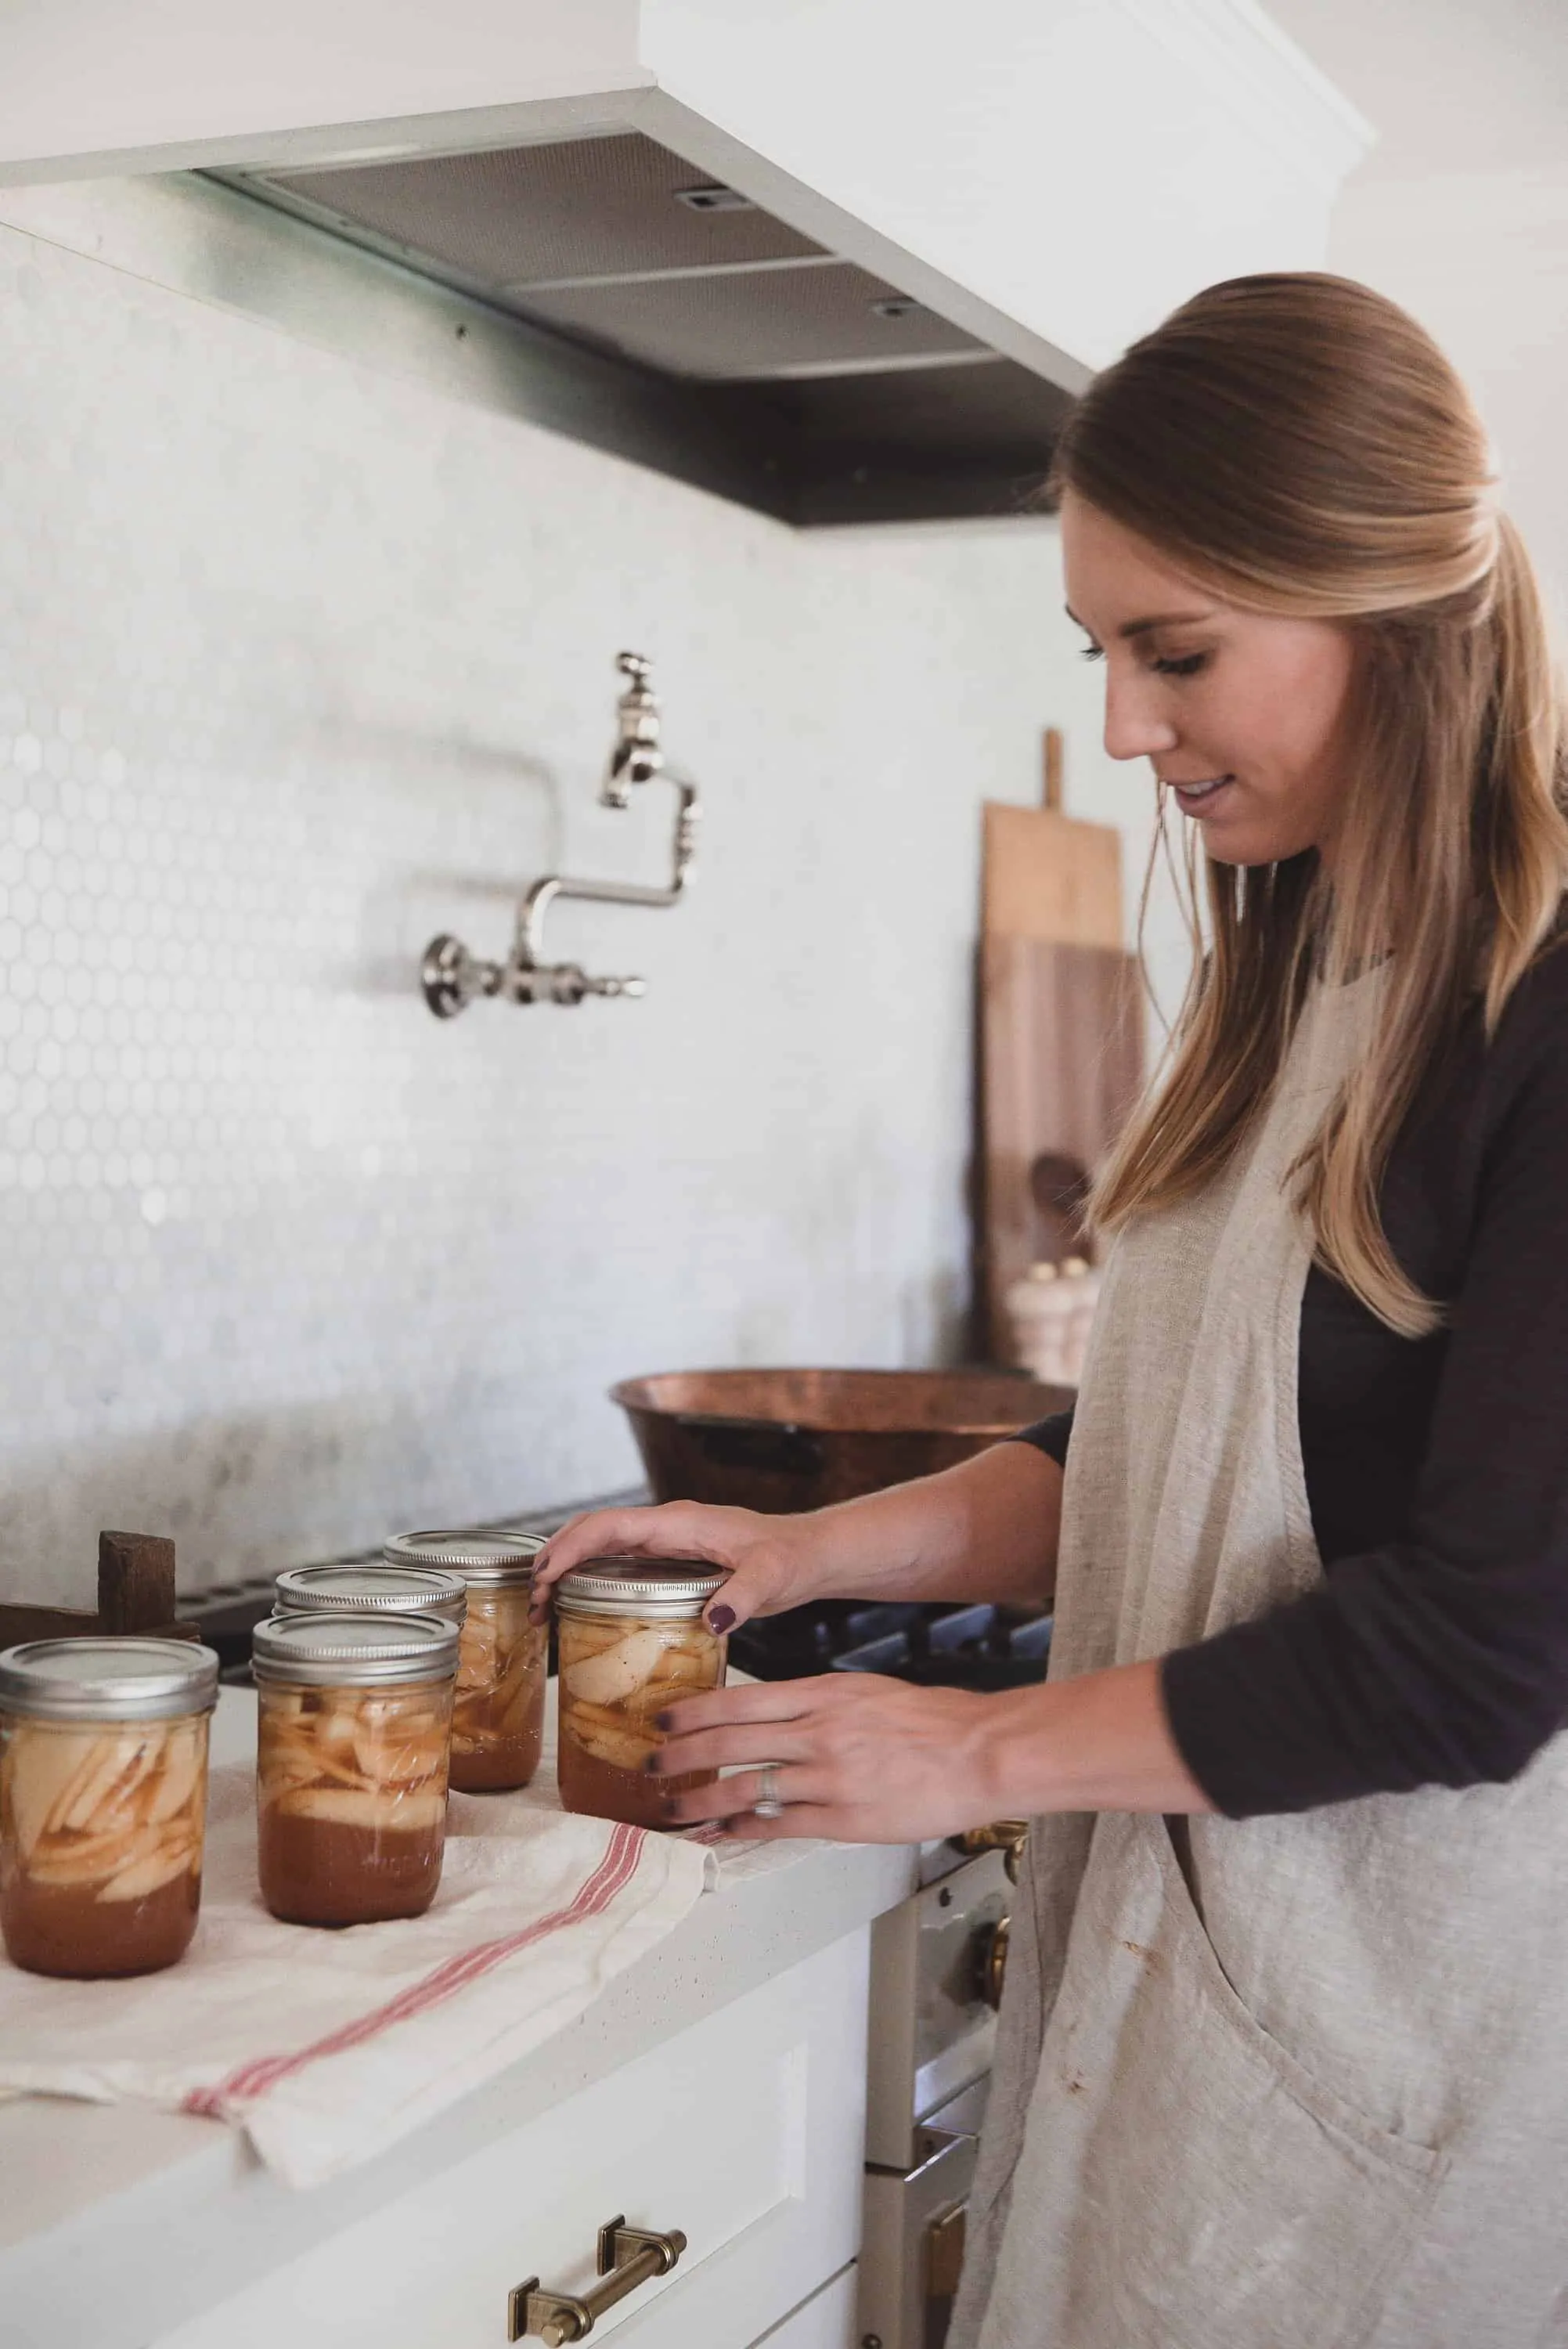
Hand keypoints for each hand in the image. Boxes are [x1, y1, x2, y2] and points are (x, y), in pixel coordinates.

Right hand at [529, 1499, 823, 1632]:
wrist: (810, 1555)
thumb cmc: (792, 1559)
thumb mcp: (773, 1577)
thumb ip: (745, 1596)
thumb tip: (715, 1619)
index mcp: (679, 1523)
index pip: (609, 1526)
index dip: (570, 1548)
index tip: (543, 1578)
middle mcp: (666, 1527)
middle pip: (593, 1532)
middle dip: (555, 1560)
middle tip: (532, 1604)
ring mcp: (666, 1541)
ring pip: (601, 1546)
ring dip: (566, 1569)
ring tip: (542, 1609)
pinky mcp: (670, 1559)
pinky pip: (618, 1561)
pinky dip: (588, 1577)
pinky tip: (578, 1606)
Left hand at [645, 1673, 1010, 1843]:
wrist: (977, 1752)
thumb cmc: (931, 1721)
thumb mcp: (865, 1692)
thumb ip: (818, 1703)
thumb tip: (774, 1717)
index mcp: (823, 1694)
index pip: (739, 1700)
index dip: (693, 1712)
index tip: (663, 1719)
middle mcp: (818, 1732)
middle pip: (729, 1742)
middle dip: (680, 1756)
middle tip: (649, 1765)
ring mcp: (828, 1778)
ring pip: (744, 1787)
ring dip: (700, 1801)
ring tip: (673, 1810)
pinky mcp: (842, 1819)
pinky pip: (779, 1825)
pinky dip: (742, 1829)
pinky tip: (722, 1832)